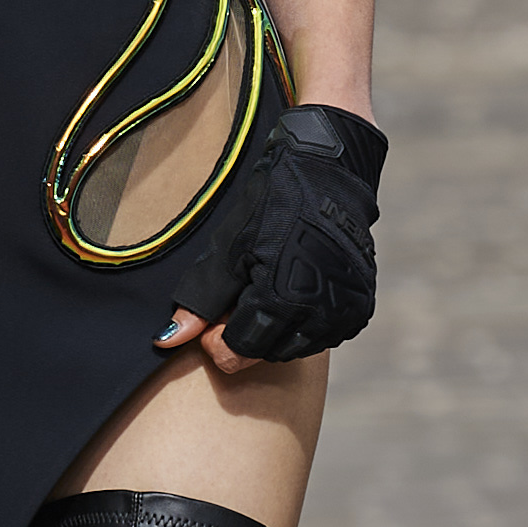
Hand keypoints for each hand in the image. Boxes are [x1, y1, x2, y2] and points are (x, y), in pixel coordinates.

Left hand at [157, 103, 387, 367]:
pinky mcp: (360, 307)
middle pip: (266, 353)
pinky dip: (302, 323)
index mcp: (282, 299)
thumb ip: (200, 300)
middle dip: (245, 335)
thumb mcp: (227, 249)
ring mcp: (344, 313)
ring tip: (265, 290)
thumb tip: (167, 339)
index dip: (217, 341)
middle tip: (238, 297)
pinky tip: (293, 292)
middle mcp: (319, 314)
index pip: (238, 352)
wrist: (329, 173)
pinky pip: (323, 335)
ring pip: (295, 348)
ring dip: (274, 332)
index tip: (212, 320)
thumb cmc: (273, 204)